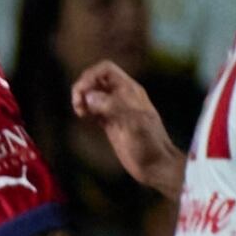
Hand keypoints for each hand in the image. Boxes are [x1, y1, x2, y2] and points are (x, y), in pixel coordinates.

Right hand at [70, 61, 181, 187]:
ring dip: (82, 99)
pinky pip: (93, 108)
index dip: (89, 76)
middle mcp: (122, 96)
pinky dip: (85, 110)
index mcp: (130, 91)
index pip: (105, 69)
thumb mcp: (133, 123)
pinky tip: (85, 119)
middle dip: (82, 87)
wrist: (156, 166)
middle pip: (96, 79)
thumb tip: (89, 96)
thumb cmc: (148, 145)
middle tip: (78, 105)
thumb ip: (112, 106)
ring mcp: (116, 110)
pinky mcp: (110, 123)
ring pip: (93, 93)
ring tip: (80, 112)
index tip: (82, 93)